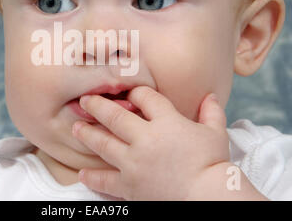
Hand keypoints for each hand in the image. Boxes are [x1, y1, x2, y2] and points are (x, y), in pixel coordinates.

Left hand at [71, 86, 236, 199]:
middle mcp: (145, 139)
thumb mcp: (216, 134)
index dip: (135, 92)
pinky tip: (82, 174)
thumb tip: (212, 96)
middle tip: (84, 100)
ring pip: (103, 144)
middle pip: (115, 117)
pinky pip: (106, 181)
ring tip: (76, 128)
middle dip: (97, 106)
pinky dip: (93, 178)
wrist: (208, 198)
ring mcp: (134, 163)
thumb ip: (211, 112)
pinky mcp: (130, 186)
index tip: (128, 92)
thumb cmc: (213, 165)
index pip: (145, 98)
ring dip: (87, 134)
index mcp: (167, 122)